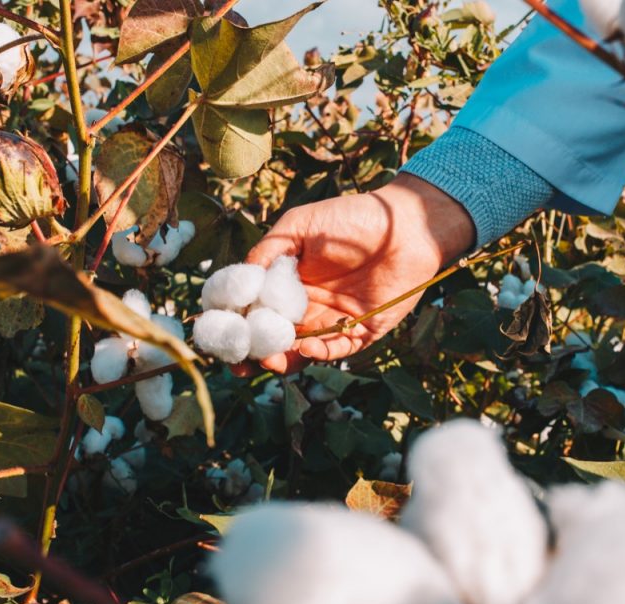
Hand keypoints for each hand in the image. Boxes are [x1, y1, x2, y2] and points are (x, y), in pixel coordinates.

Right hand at [242, 173, 474, 373]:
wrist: (404, 226)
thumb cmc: (352, 219)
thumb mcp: (300, 226)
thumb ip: (269, 250)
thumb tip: (241, 280)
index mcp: (289, 283)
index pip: (256, 311)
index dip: (237, 325)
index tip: (220, 333)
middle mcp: (308, 307)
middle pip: (274, 338)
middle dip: (255, 353)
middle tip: (239, 362)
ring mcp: (334, 322)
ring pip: (301, 351)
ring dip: (283, 359)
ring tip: (270, 360)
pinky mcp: (362, 332)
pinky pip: (336, 351)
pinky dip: (319, 353)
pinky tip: (305, 347)